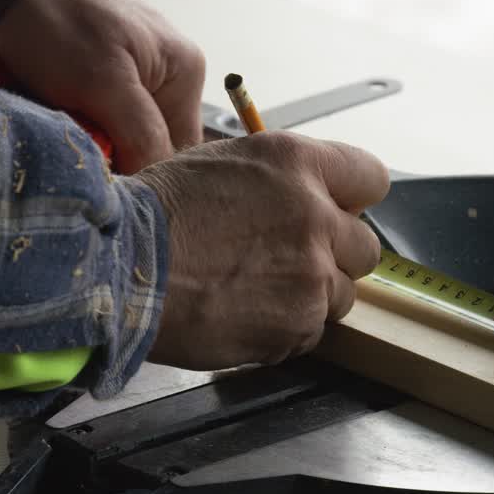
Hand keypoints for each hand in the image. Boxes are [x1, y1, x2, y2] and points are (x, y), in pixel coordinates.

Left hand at [0, 0, 205, 173]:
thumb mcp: (104, 83)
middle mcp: (169, 75)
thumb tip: (157, 185)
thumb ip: (142, 135)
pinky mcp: (105, 70)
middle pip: (151, 143)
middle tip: (82, 153)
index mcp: (186, 74)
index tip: (108, 184)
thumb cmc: (58, 16)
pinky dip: (79, 121)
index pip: (179, 153)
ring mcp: (137, 71)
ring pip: (122, 131)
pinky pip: (102, 114)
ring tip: (64, 129)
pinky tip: (58, 115)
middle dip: (117, 156)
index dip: (145, 175)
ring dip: (94, 140)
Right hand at [134, 132, 389, 368]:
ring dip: (311, 296)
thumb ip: (277, 178)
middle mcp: (315, 215)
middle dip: (335, 255)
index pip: (371, 178)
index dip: (352, 200)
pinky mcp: (298, 324)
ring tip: (258, 291)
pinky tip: (245, 314)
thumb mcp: (221, 162)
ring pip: (342, 294)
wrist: (121, 267)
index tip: (338, 212)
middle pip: (365, 246)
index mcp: (297, 163)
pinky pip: (312, 331)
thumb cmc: (155, 214)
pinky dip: (286, 328)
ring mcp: (312, 275)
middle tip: (291, 259)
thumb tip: (300, 191)